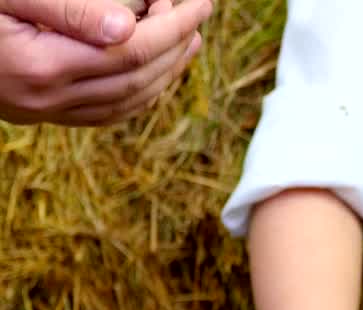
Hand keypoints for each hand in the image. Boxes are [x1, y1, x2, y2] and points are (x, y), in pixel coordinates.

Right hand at [0, 0, 211, 125]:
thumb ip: (63, 7)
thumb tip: (127, 27)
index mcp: (38, 65)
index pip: (133, 50)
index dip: (176, 24)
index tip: (202, 1)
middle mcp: (43, 99)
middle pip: (137, 79)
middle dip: (177, 45)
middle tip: (200, 14)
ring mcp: (36, 113)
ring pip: (125, 102)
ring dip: (165, 72)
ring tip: (188, 41)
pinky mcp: (31, 114)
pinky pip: (101, 114)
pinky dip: (136, 95)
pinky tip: (150, 74)